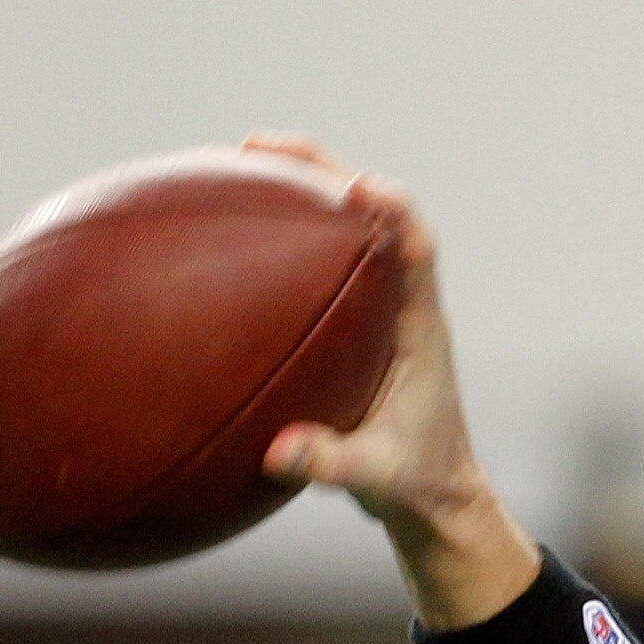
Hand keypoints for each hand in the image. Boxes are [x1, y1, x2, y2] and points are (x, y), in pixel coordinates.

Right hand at [244, 135, 538, 628]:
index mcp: (420, 327)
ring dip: (292, 191)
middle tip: (260, 147)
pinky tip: (208, 239)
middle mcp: (400, 303)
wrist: (435, 495)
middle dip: (320, 171)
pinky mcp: (348, 321)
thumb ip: (333, 465)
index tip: (355, 186)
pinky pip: (306, 266)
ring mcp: (374, 308)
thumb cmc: (417, 483)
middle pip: (369, 213)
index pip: (416, 248)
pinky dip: (268, 243)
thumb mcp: (377, 480)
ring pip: (336, 229)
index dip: (392, 209)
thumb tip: (278, 453)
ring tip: (230, 162)